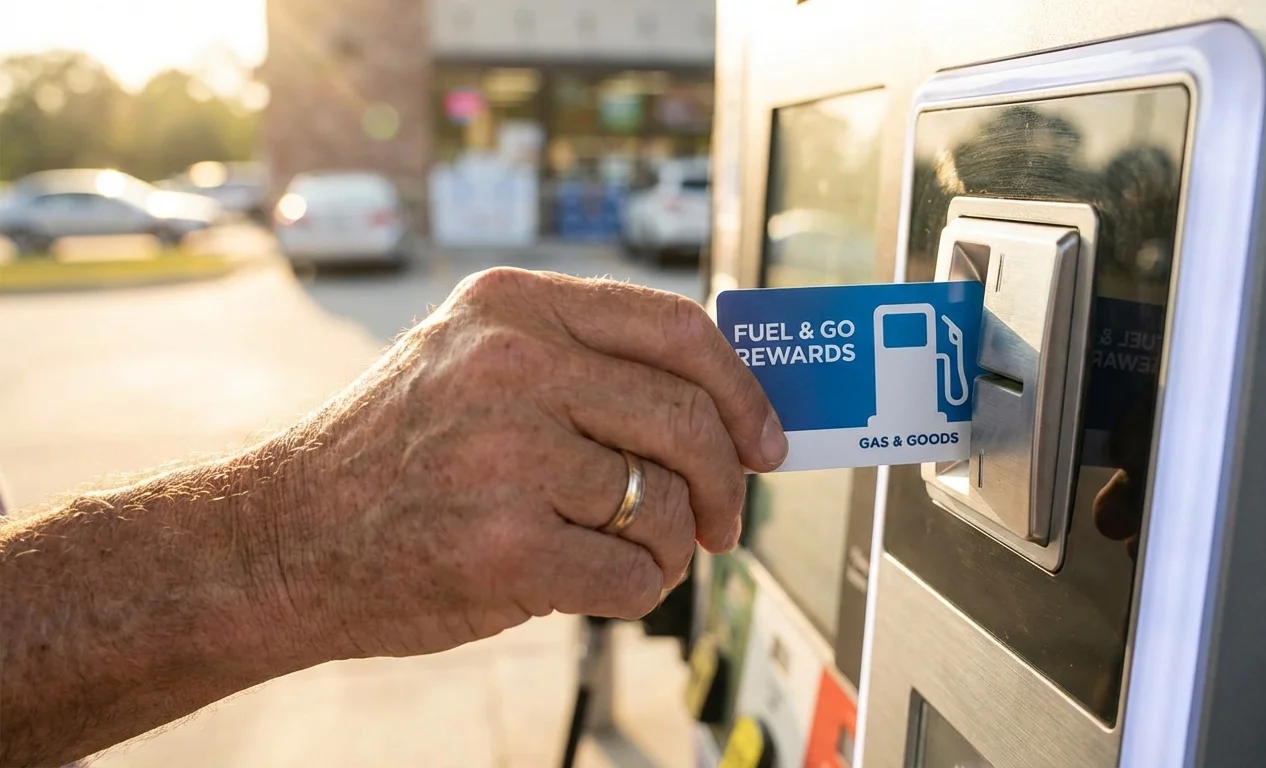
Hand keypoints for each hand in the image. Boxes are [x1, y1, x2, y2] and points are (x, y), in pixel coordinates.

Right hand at [262, 267, 786, 660]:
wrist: (281, 540)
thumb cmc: (394, 455)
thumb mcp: (472, 362)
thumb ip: (581, 363)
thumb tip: (721, 402)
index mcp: (513, 306)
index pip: (677, 329)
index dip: (741, 391)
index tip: (765, 440)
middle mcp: (511, 366)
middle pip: (686, 420)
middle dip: (728, 484)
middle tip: (727, 521)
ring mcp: (506, 456)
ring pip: (667, 504)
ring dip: (674, 545)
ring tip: (639, 553)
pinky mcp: (505, 548)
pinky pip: (635, 573)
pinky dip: (639, 588)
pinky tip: (600, 582)